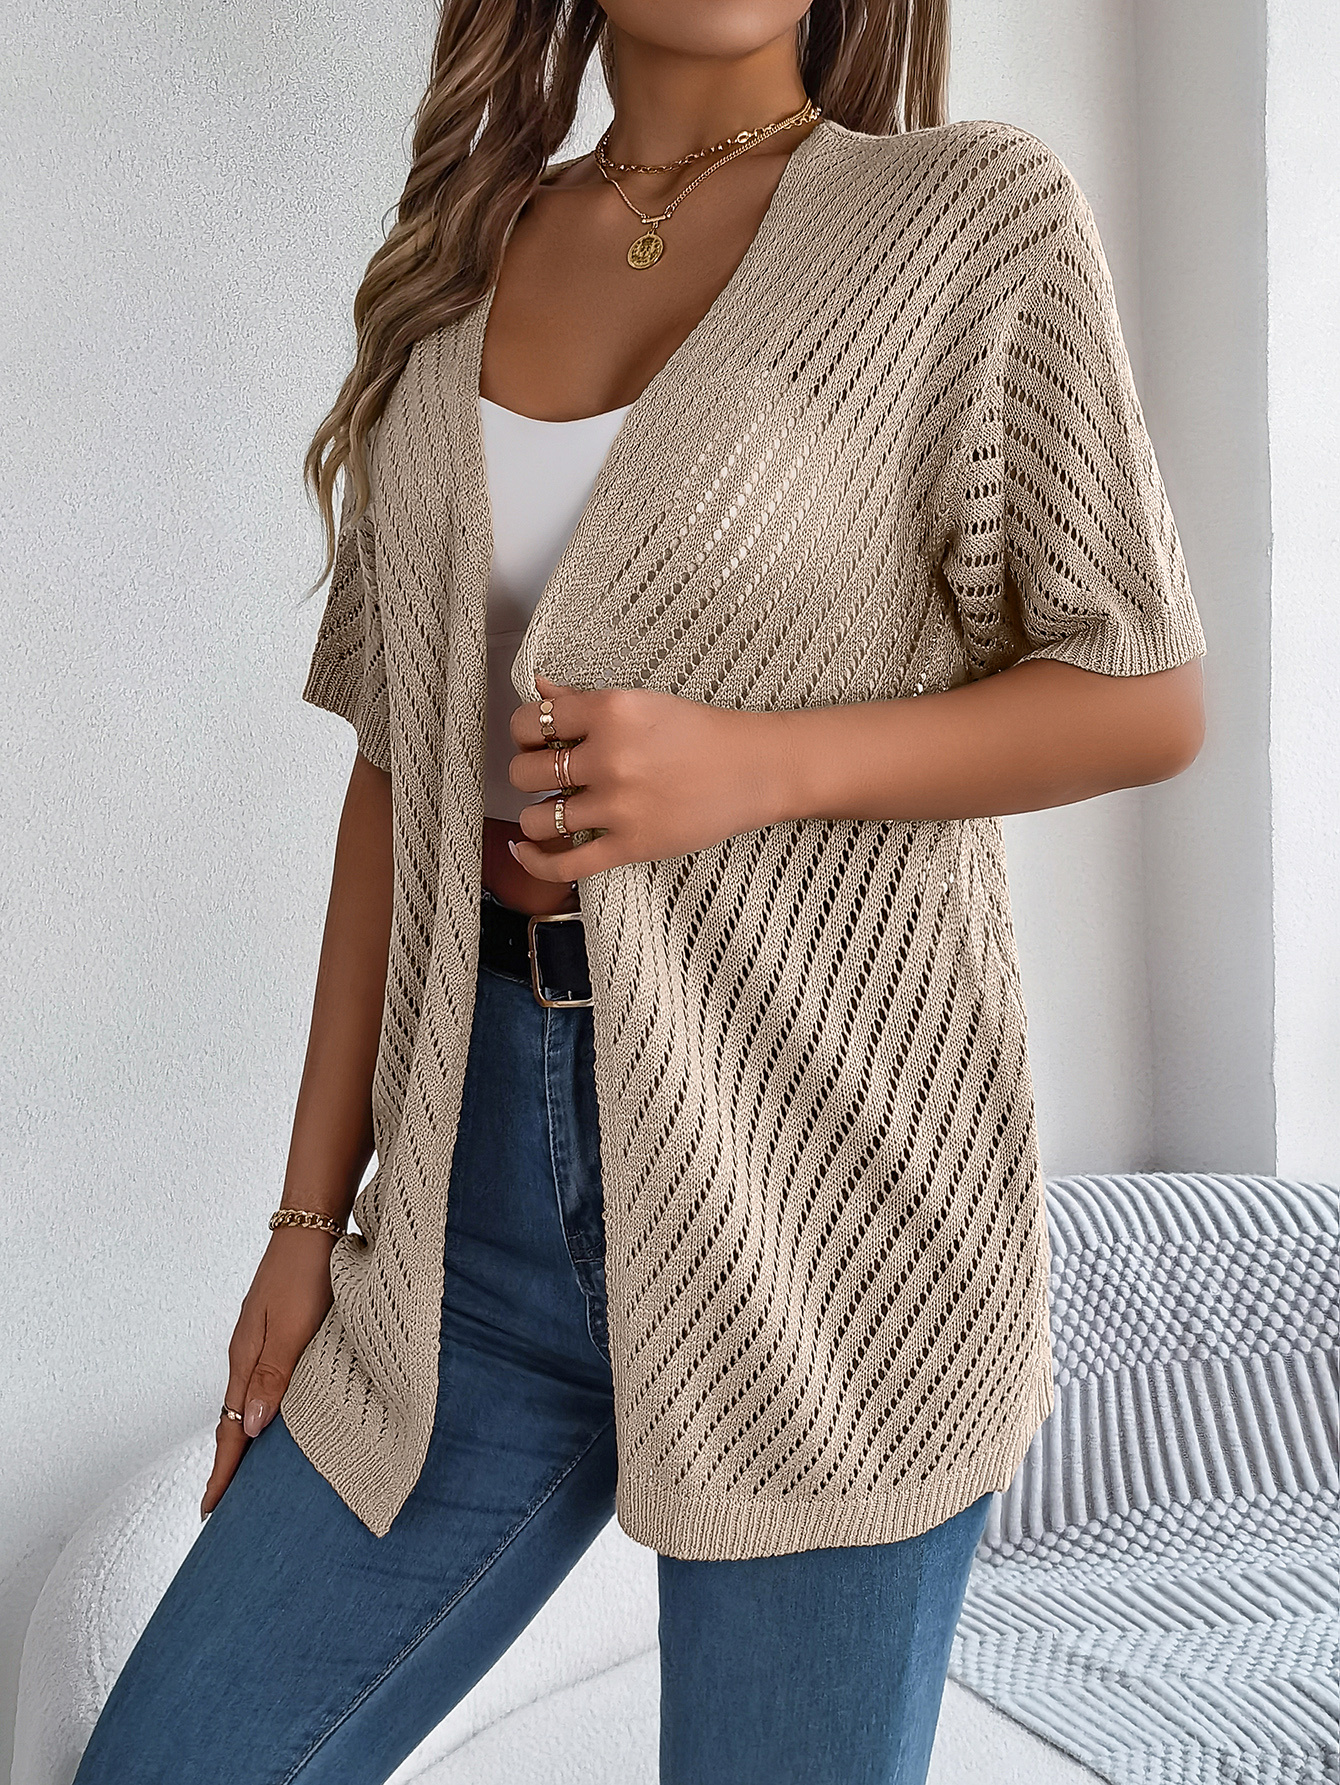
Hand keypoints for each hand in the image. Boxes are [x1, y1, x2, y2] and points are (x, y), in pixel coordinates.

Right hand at [199, 1227, 337, 1517]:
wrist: (312, 1224)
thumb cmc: (308, 1274)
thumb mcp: (293, 1327)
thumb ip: (272, 1375)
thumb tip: (247, 1427)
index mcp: (246, 1359)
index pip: (229, 1428)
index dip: (222, 1471)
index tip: (209, 1511)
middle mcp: (249, 1353)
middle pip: (233, 1418)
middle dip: (230, 1462)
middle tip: (227, 1504)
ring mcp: (262, 1339)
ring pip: (249, 1399)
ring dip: (247, 1436)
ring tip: (250, 1472)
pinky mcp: (279, 1328)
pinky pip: (265, 1380)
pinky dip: (264, 1407)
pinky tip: (278, 1416)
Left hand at [507, 673, 786, 880]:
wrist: (753, 770)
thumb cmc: (698, 732)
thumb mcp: (639, 702)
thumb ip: (582, 699)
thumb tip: (537, 686)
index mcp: (610, 711)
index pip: (530, 722)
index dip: (523, 733)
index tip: (535, 740)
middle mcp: (610, 757)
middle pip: (525, 772)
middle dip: (527, 774)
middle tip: (545, 775)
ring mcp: (620, 805)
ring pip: (537, 820)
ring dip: (534, 817)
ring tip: (548, 811)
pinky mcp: (632, 845)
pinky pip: (564, 865)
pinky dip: (535, 862)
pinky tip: (525, 851)